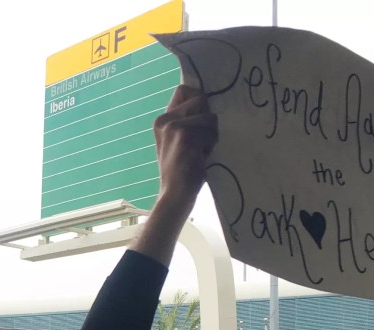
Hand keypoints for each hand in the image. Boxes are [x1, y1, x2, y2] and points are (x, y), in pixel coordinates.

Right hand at [152, 85, 217, 207]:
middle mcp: (165, 120)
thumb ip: (187, 121)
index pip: (184, 90)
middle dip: (207, 120)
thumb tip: (206, 100)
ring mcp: (174, 127)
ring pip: (209, 116)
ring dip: (211, 135)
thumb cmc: (182, 171)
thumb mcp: (179, 141)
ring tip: (200, 152)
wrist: (174, 195)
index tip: (201, 119)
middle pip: (201, 99)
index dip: (198, 99)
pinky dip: (211, 144)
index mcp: (162, 120)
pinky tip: (200, 158)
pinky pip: (211, 130)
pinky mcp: (185, 136)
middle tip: (199, 142)